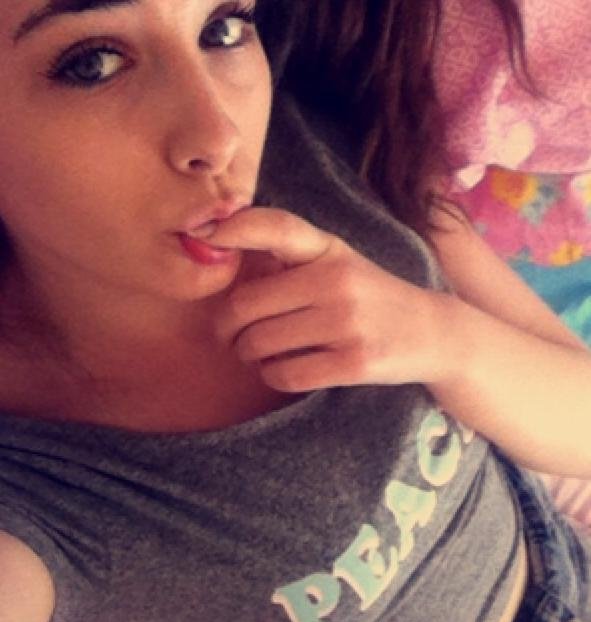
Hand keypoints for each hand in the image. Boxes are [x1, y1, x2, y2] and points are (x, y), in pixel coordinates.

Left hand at [210, 207, 452, 392]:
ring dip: (247, 354)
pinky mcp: (354, 363)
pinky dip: (271, 375)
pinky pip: (284, 374)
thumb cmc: (369, 296)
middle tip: (229, 335)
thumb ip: (291, 257)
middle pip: (247, 304)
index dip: (237, 228)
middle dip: (227, 326)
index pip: (279, 227)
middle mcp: (338, 281)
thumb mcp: (339, 262)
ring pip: (260, 343)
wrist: (433, 333)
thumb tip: (218, 249)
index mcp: (330, 249)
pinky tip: (281, 369)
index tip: (205, 235)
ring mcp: (347, 323)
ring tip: (256, 353)